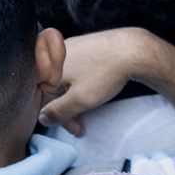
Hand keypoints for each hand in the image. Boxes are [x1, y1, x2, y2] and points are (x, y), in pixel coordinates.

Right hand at [36, 27, 155, 136]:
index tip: (77, 131)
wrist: (130, 48)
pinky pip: (73, 69)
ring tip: (89, 108)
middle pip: (54, 90)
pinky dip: (79, 82)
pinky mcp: (80, 44)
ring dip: (73, 97)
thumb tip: (43, 119)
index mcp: (47, 69)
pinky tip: (91, 88)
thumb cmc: (104, 74)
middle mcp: (52, 57)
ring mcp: (66, 48)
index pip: (46, 101)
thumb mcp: (79, 100)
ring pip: (64, 80)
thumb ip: (58, 112)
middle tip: (83, 126)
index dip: (61, 120)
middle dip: (68, 110)